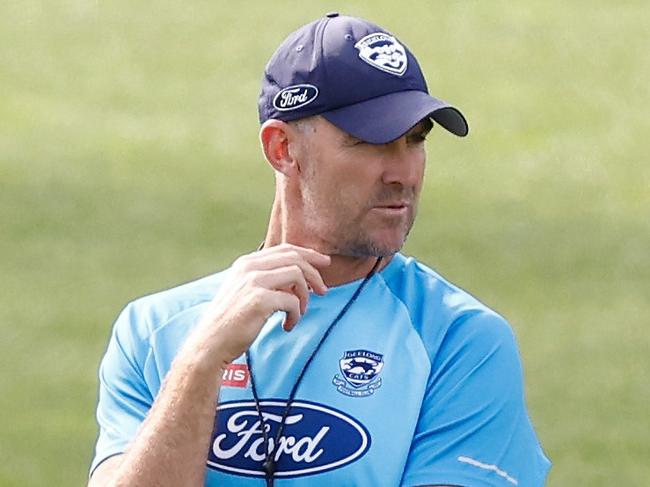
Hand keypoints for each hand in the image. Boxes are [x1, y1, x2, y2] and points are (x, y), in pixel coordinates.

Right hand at [185, 244, 330, 368]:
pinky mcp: (259, 300)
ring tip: (300, 312)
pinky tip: (287, 325)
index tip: (323, 263)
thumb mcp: (245, 291)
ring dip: (305, 296)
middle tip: (324, 290)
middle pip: (295, 258)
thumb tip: (297, 278)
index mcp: (246, 263)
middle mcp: (249, 267)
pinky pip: (293, 301)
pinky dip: (296, 315)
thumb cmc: (231, 322)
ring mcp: (254, 281)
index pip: (285, 249)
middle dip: (314, 273)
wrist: (211, 343)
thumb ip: (266, 280)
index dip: (308, 254)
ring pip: (297, 275)